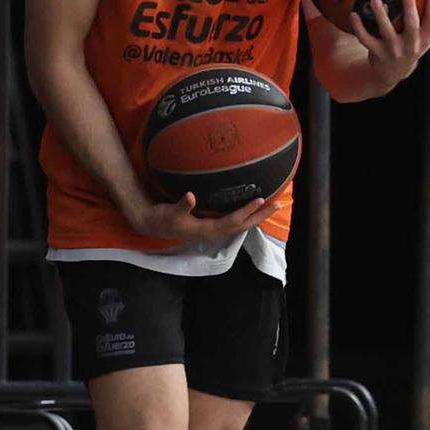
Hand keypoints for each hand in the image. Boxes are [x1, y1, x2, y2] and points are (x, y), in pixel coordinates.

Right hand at [121, 186, 282, 245]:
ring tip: (270, 206)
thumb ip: (181, 205)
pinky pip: (233, 222)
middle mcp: (213, 232)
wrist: (151, 225)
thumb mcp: (169, 212)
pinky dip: (245, 215)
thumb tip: (190, 197)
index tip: (260, 200)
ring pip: (240, 225)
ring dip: (256, 216)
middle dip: (260, 215)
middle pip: (242, 226)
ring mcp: (212, 230)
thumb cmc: (161, 218)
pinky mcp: (210, 226)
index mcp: (206, 230)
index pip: (232, 221)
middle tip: (277, 204)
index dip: (247, 211)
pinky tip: (252, 209)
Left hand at [348, 0, 429, 89]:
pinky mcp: (377, 53)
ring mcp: (393, 50)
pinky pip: (366, 40)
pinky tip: (353, 13)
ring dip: (381, 15)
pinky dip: (359, 28)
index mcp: (425, 38)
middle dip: (410, 6)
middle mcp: (411, 45)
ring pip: (387, 31)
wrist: (394, 72)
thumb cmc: (414, 46)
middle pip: (412, 24)